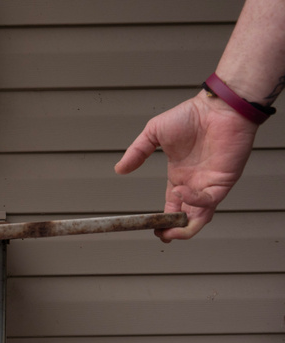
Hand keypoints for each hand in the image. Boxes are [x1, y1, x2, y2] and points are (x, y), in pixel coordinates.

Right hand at [115, 92, 258, 240]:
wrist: (218, 107)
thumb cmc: (191, 115)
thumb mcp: (154, 133)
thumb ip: (137, 152)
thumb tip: (119, 169)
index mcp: (179, 176)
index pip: (171, 206)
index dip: (163, 220)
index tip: (152, 228)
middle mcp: (194, 184)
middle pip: (186, 217)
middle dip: (175, 231)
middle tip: (163, 236)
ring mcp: (209, 184)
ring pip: (200, 216)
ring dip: (186, 226)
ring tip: (171, 229)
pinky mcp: (223, 181)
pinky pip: (210, 200)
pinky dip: (195, 202)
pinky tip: (181, 193)